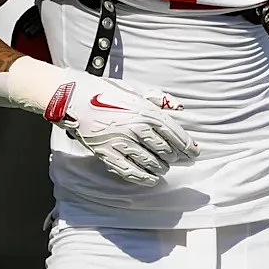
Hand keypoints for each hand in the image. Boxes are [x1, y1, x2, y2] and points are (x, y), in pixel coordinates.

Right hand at [47, 72, 199, 186]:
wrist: (74, 98)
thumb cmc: (106, 91)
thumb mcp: (137, 89)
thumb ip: (161, 98)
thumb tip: (181, 107)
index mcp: (146, 112)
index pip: (175, 134)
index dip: (188, 146)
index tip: (195, 152)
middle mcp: (137, 129)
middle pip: (165, 150)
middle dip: (176, 157)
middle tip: (181, 160)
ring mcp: (122, 143)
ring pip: (151, 163)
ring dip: (161, 168)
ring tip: (164, 167)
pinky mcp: (107, 154)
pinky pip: (130, 172)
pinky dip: (143, 178)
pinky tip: (151, 179)